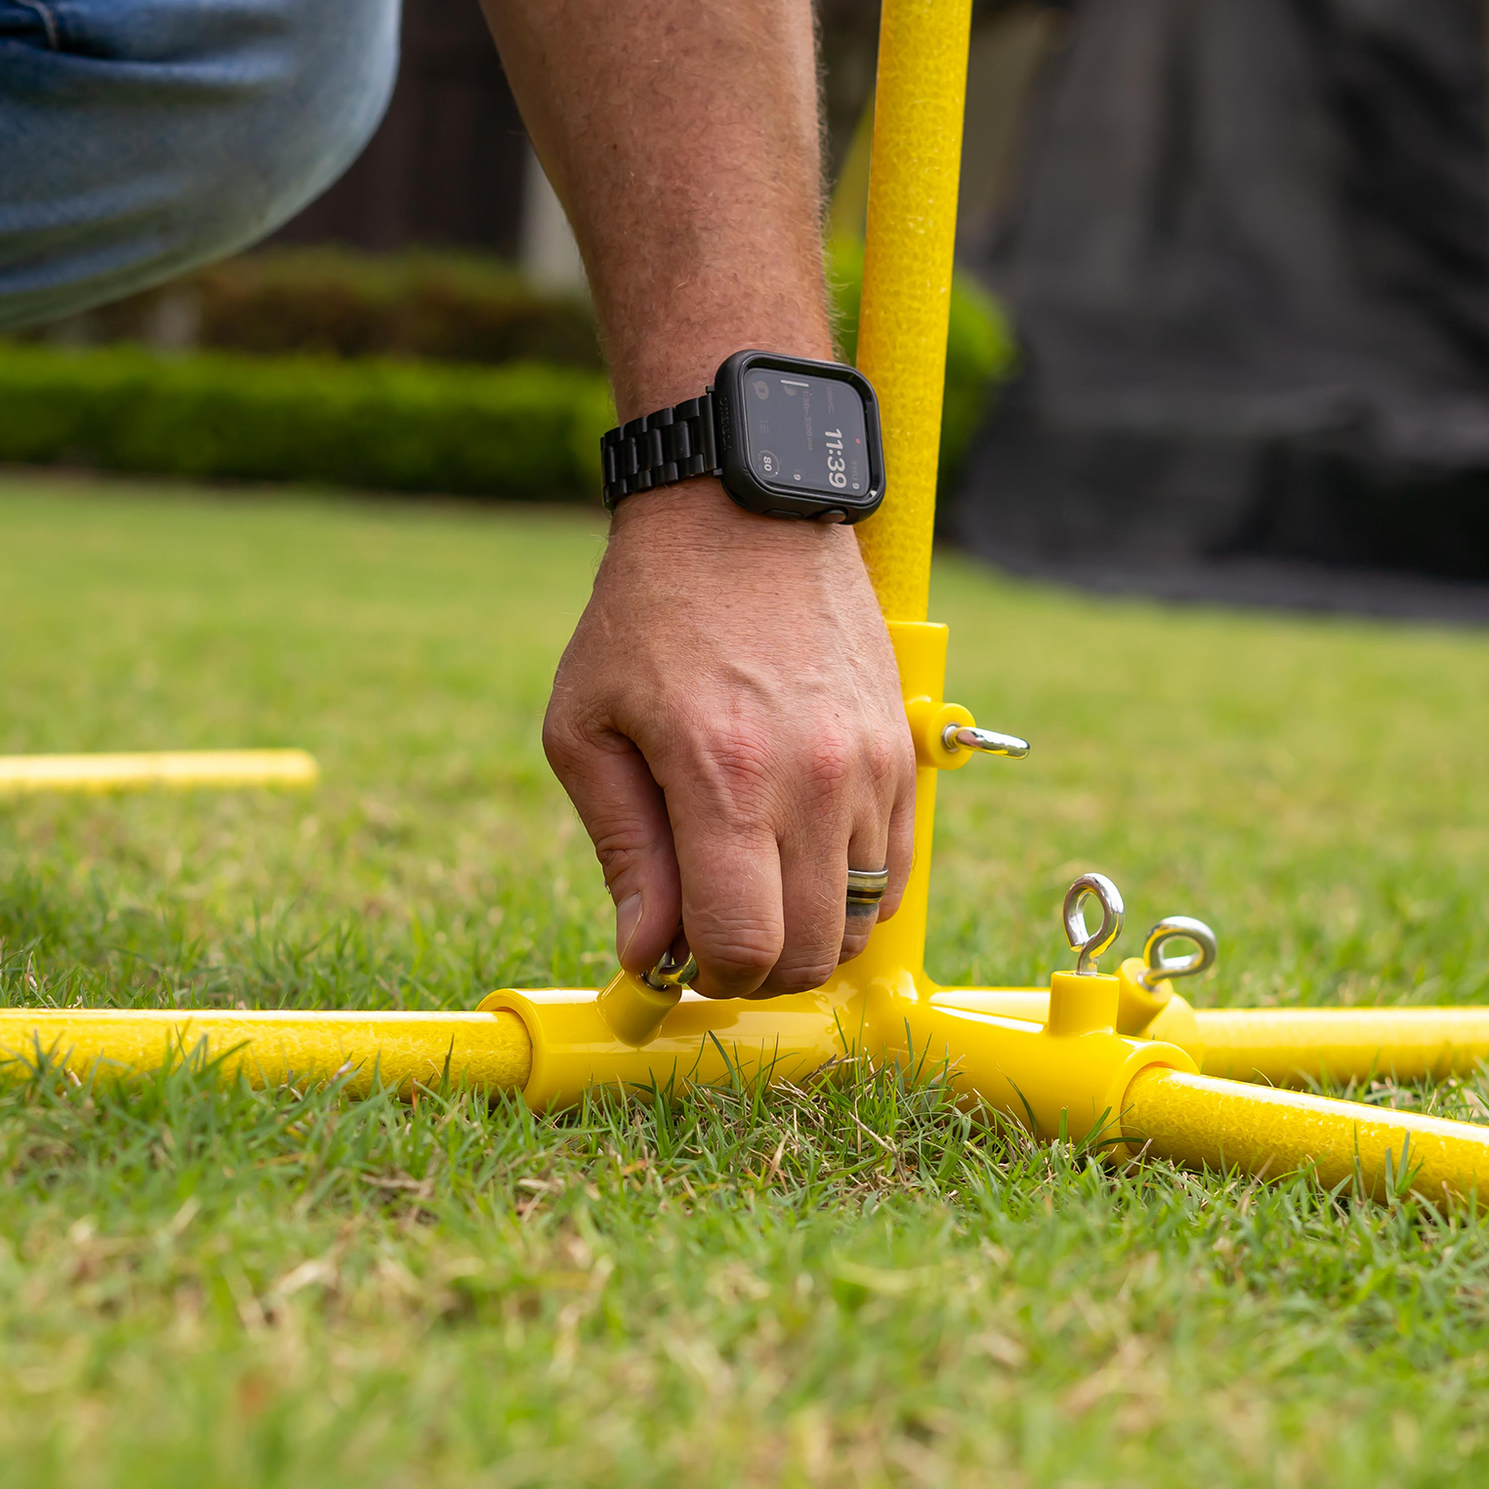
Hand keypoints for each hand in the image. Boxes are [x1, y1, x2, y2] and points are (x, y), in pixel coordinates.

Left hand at [544, 482, 914, 997]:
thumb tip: (648, 956)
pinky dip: (853, 896)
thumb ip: (624, 853)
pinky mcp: (902, 755)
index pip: (745, 946)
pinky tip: (801, 864)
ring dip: (809, 937)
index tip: (680, 956)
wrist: (742, 513)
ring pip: (862, 921)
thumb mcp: (586, 729)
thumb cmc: (646, 616)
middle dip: (756, 970)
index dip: (708, 975)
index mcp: (724, 779)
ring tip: (759, 898)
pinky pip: (895, 872)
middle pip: (812, 953)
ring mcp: (870, 769)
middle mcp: (813, 782)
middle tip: (714, 937)